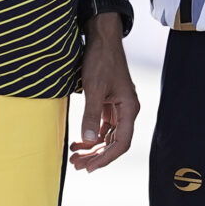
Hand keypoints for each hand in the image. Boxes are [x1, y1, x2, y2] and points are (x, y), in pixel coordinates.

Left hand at [70, 13, 139, 170]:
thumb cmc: (101, 60)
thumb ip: (90, 115)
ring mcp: (119, 108)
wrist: (102, 38)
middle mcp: (127, 111)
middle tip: (76, 165)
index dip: (105, 158)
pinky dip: (91, 135)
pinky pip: (102, 126)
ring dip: (92, 147)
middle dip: (96, 155)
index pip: (120, 143)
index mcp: (129, 109)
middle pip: (113, 143)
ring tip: (75, 156)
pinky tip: (78, 142)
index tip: (89, 167)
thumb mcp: (94, 88)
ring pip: (107, 136)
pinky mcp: (110, 103)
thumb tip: (86, 139)